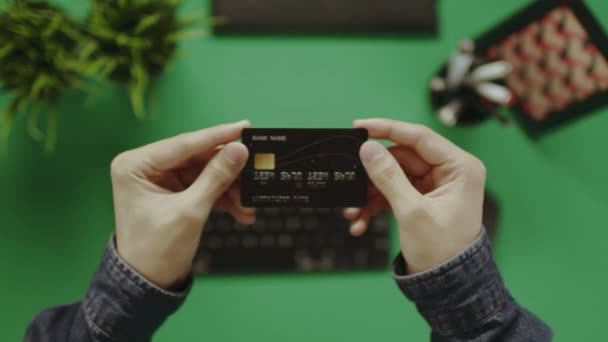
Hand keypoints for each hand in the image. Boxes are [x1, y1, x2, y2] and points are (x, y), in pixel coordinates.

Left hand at [110, 121, 253, 287]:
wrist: (149, 284)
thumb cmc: (157, 250)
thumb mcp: (190, 211)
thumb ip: (215, 178)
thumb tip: (240, 150)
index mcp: (136, 165)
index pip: (184, 144)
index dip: (217, 137)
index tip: (246, 127)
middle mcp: (146, 166)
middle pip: (197, 157)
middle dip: (227, 170)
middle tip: (256, 167)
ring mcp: (161, 179)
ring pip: (205, 173)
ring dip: (229, 188)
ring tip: (249, 204)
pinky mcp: (174, 192)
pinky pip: (204, 186)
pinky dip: (223, 198)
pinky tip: (242, 211)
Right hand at [343, 119, 485, 273]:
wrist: (448, 286)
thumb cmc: (442, 251)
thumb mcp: (412, 212)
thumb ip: (388, 177)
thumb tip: (367, 149)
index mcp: (459, 167)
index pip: (419, 137)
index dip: (387, 129)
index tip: (359, 126)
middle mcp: (449, 172)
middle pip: (401, 158)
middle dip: (372, 174)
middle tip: (349, 180)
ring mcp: (434, 186)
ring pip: (392, 176)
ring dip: (370, 194)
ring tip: (352, 211)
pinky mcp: (421, 199)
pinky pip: (392, 193)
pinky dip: (375, 205)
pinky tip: (360, 221)